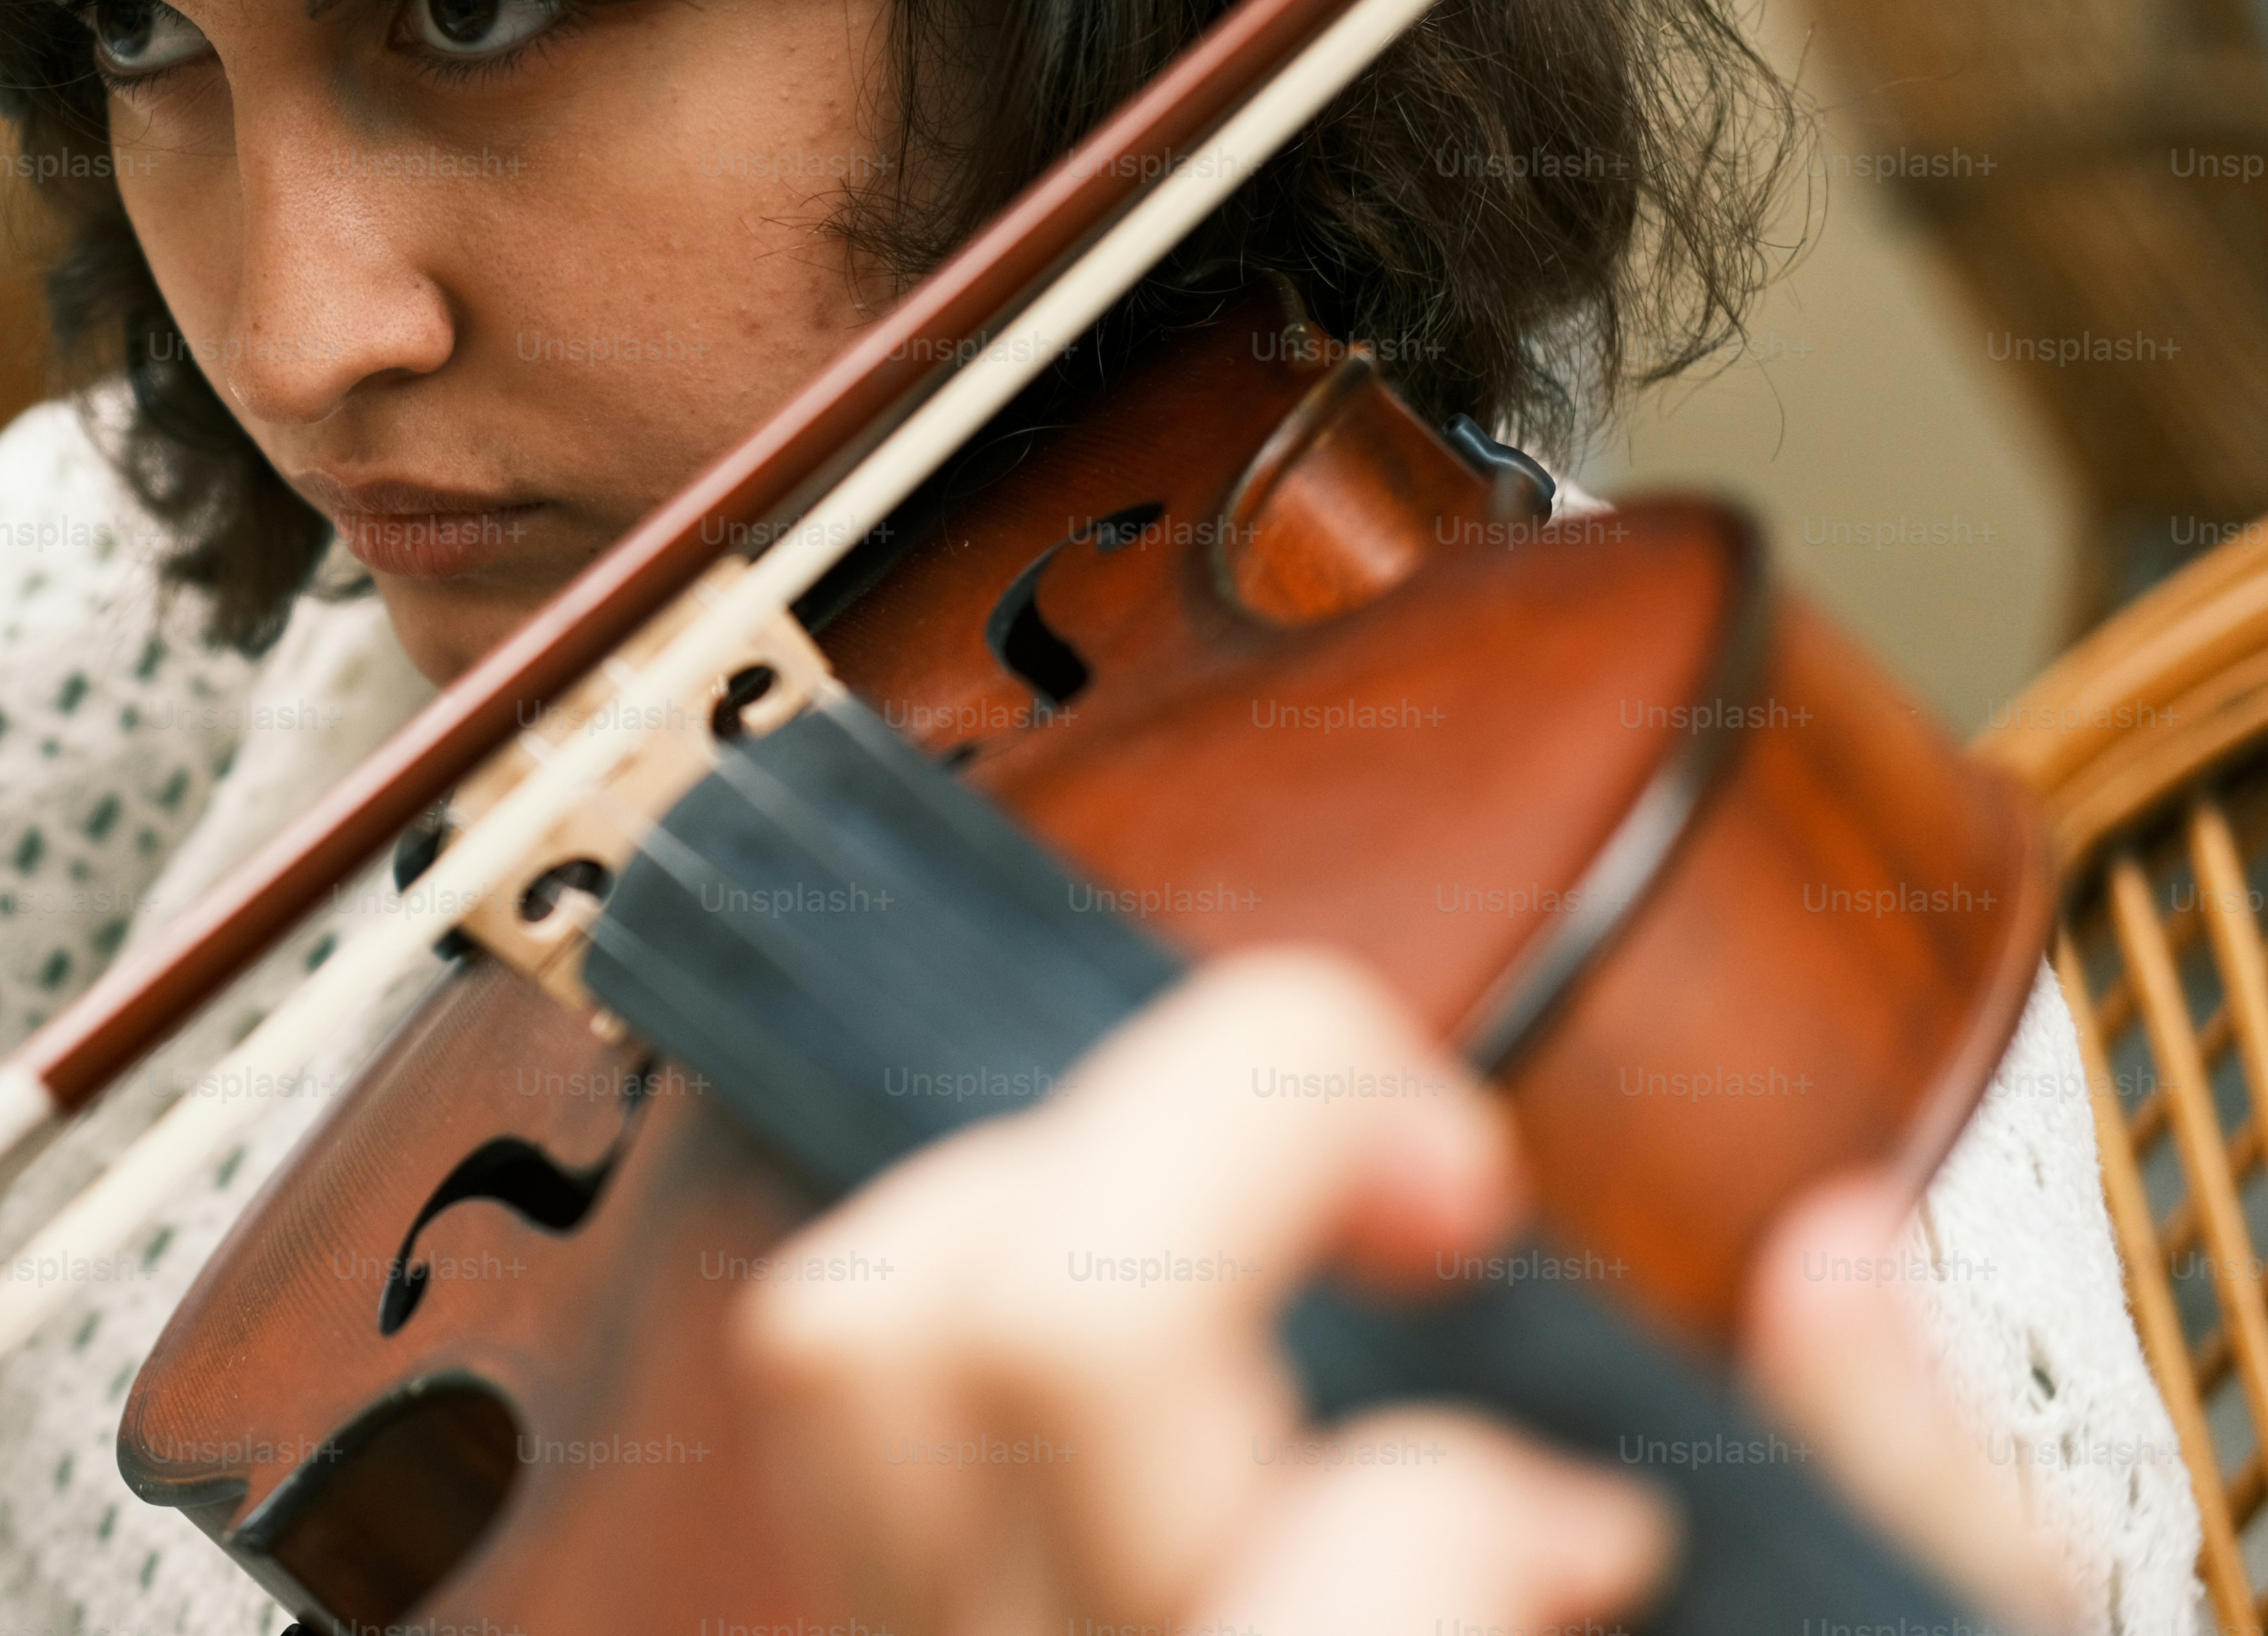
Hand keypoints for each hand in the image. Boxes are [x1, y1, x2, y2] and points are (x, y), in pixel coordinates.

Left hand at [730, 945, 2073, 1635]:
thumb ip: (1887, 1519)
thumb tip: (1827, 1258)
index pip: (1367, 1549)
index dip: (1499, 1493)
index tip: (1598, 1528)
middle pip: (1049, 1331)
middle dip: (1257, 1135)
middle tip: (1433, 1193)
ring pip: (862, 1332)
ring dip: (1075, 1180)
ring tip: (1254, 1237)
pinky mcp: (872, 1633)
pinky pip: (835, 1392)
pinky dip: (971, 1269)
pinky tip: (1154, 1325)